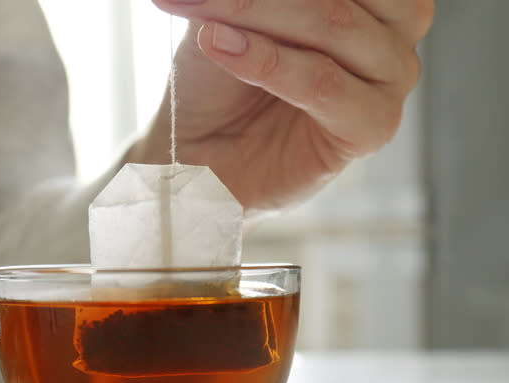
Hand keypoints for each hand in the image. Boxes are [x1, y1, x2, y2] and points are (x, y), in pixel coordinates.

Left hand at [131, 0, 433, 220]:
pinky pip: (323, 83)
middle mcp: (395, 25)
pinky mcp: (372, 126)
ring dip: (257, 12)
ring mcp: (391, 76)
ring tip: (206, 24)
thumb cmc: (217, 79)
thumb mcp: (226, 14)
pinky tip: (220, 47)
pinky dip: (268, 62)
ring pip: (336, 23)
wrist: (201, 154)